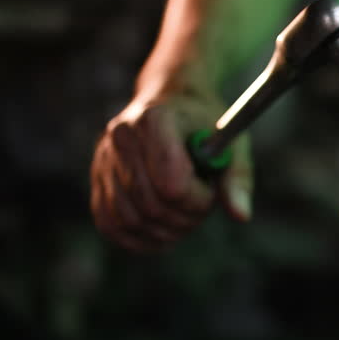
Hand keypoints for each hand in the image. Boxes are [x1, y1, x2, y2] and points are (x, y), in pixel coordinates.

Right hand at [91, 93, 251, 250]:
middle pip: (151, 205)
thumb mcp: (233, 144)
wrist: (175, 100)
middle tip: (201, 206)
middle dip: (185, 218)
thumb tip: (241, 216)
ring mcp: (104, 157)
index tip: (211, 188)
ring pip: (131, 220)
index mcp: (156, 119)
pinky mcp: (97, 178)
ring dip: (166, 231)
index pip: (172, 184)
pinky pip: (110, 224)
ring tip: (185, 214)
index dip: (198, 199)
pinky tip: (163, 232)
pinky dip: (139, 239)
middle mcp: (122, 136)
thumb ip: (237, 179)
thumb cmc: (206, 124)